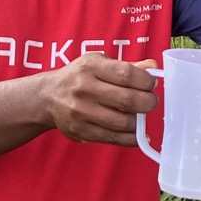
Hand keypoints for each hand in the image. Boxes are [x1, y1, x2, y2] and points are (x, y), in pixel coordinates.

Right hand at [39, 54, 157, 145]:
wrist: (48, 96)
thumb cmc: (79, 77)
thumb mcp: (98, 63)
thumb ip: (127, 66)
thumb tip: (153, 67)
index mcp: (91, 67)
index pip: (127, 74)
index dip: (146, 81)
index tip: (151, 84)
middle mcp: (84, 89)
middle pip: (128, 99)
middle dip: (148, 102)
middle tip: (151, 102)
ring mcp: (81, 112)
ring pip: (123, 122)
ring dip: (139, 121)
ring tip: (140, 115)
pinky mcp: (81, 130)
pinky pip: (114, 138)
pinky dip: (131, 138)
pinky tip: (137, 133)